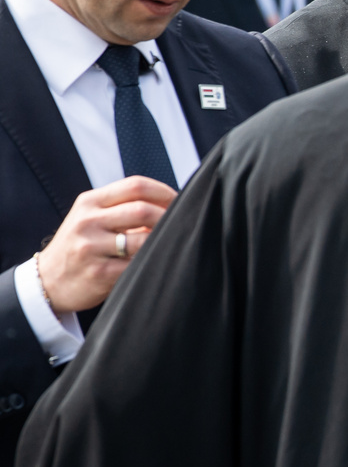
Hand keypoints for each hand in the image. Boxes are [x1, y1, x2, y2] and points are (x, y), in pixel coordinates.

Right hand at [35, 177, 176, 314]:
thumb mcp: (92, 217)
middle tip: (181, 224)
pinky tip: (155, 261)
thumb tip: (173, 203)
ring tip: (168, 243)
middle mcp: (87, 221)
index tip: (179, 201)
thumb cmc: (82, 245)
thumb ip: (124, 206)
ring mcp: (90, 247)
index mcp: (89, 202)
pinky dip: (151, 262)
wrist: (48, 281)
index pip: (135, 185)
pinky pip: (137, 264)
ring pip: (143, 239)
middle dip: (168, 217)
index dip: (164, 192)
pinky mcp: (98, 273)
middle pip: (142, 210)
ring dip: (162, 241)